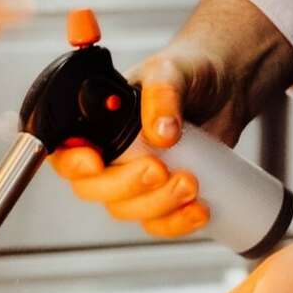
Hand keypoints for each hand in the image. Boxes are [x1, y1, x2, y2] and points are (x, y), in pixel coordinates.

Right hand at [49, 0, 292, 238]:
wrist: (228, 84)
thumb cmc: (189, 69)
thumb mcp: (171, 70)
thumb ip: (161, 95)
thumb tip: (160, 132)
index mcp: (97, 120)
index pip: (65, 150)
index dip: (72, 163)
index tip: (94, 163)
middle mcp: (112, 152)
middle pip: (94, 188)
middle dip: (125, 185)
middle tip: (158, 169)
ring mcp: (136, 176)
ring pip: (127, 209)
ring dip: (157, 204)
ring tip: (190, 182)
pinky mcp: (164, 193)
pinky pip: (158, 222)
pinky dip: (177, 222)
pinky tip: (198, 208)